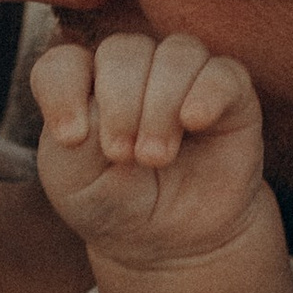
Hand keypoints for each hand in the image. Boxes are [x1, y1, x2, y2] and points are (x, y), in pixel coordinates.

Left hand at [31, 31, 271, 270]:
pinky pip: (223, 73)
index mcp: (85, 86)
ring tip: (154, 157)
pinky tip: (194, 122)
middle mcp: (134, 72)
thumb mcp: (74, 182)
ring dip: (160, 104)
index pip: (64, 62)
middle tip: (121, 155)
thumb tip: (106, 105)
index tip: (69, 139)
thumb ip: (77, 138)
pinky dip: (207, 93)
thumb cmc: (114, 204)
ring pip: (176, 54)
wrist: (170, 241)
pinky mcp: (229, 96)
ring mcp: (183, 78)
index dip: (62, 92)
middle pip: (122, 51)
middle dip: (118, 104)